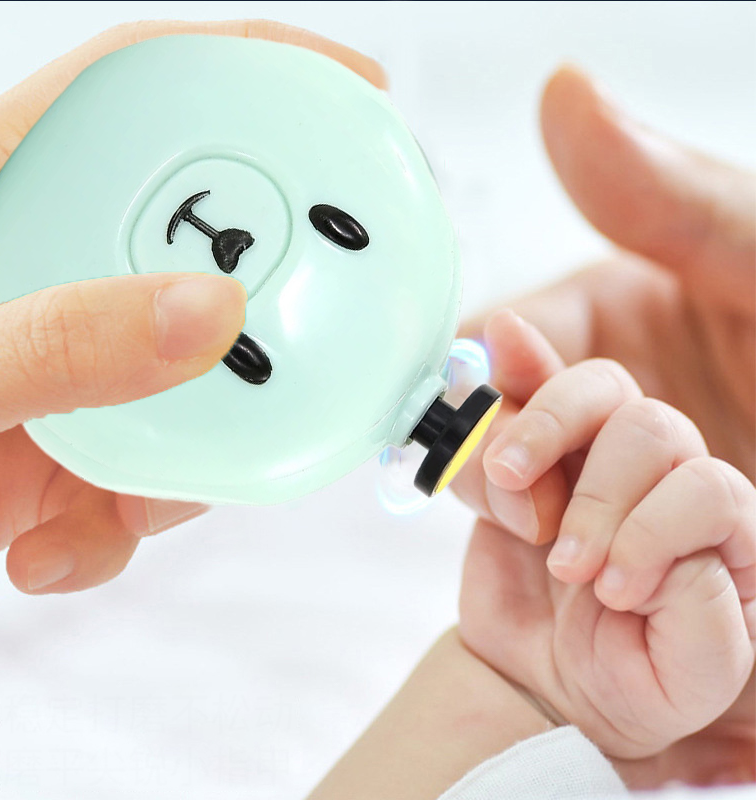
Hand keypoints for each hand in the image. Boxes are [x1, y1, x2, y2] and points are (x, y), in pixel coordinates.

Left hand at [0, 20, 385, 592]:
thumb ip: (61, 344)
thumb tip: (208, 310)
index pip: (133, 88)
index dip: (247, 66)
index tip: (348, 89)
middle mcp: (43, 270)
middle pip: (196, 248)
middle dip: (255, 313)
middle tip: (296, 352)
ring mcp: (66, 358)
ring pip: (192, 377)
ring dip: (187, 455)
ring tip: (117, 505)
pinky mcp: (71, 436)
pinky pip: (153, 464)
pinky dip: (127, 521)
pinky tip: (60, 548)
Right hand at [454, 65, 754, 786]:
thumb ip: (664, 192)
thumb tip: (560, 85)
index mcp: (606, 316)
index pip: (497, 348)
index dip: (479, 388)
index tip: (492, 428)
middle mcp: (595, 391)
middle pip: (496, 426)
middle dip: (498, 467)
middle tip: (527, 504)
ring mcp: (612, 470)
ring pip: (524, 496)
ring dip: (530, 521)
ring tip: (563, 550)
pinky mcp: (636, 536)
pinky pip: (574, 549)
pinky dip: (569, 560)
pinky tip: (594, 577)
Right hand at [457, 311, 755, 783]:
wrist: (540, 683)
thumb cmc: (621, 682)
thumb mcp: (683, 685)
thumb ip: (704, 629)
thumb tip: (663, 553)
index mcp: (723, 534)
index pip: (707, 487)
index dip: (655, 531)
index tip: (611, 592)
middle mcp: (664, 481)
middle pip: (650, 426)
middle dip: (597, 496)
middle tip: (561, 562)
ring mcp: (595, 460)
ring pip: (592, 393)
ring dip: (543, 432)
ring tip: (510, 486)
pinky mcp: (533, 455)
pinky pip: (528, 390)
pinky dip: (517, 362)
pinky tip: (502, 339)